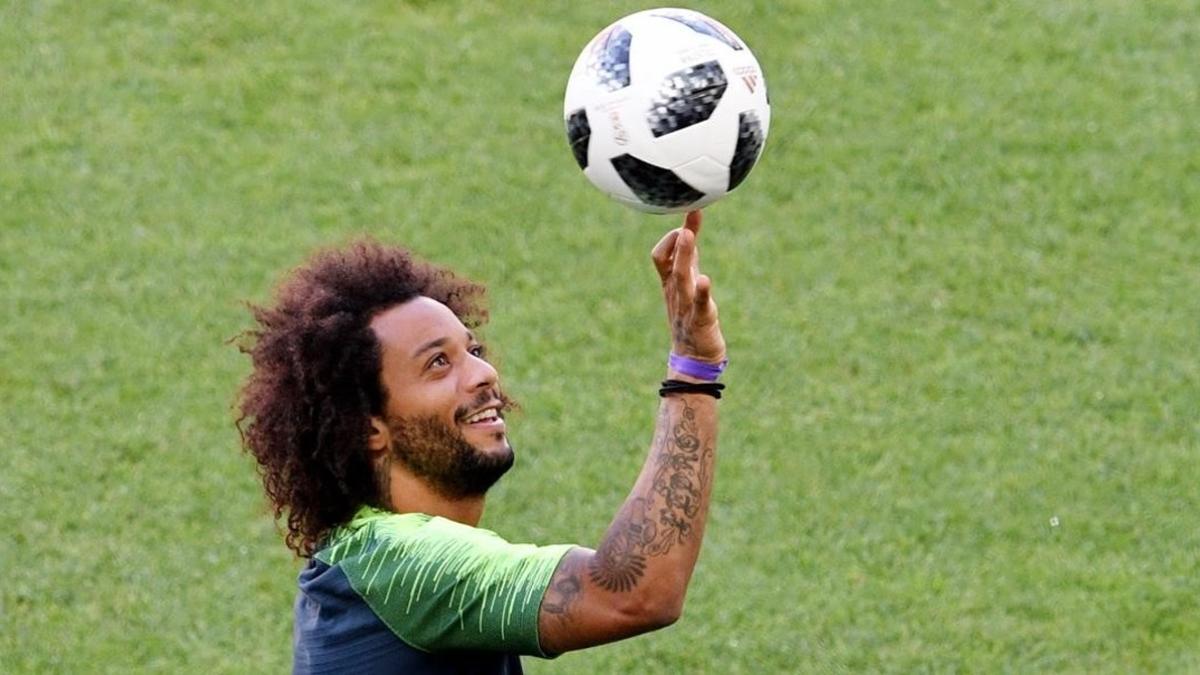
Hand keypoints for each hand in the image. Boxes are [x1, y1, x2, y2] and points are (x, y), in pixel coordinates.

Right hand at [651, 210, 725, 363]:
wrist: (694, 358)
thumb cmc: (691, 318)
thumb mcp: (687, 285)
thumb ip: (688, 260)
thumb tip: (688, 232)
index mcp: (670, 283)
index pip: (660, 255)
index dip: (670, 238)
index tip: (686, 224)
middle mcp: (675, 292)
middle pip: (670, 262)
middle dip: (677, 240)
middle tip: (687, 218)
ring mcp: (686, 305)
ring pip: (681, 277)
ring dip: (684, 254)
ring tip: (688, 235)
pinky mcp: (701, 319)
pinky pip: (699, 304)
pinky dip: (701, 291)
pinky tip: (704, 280)